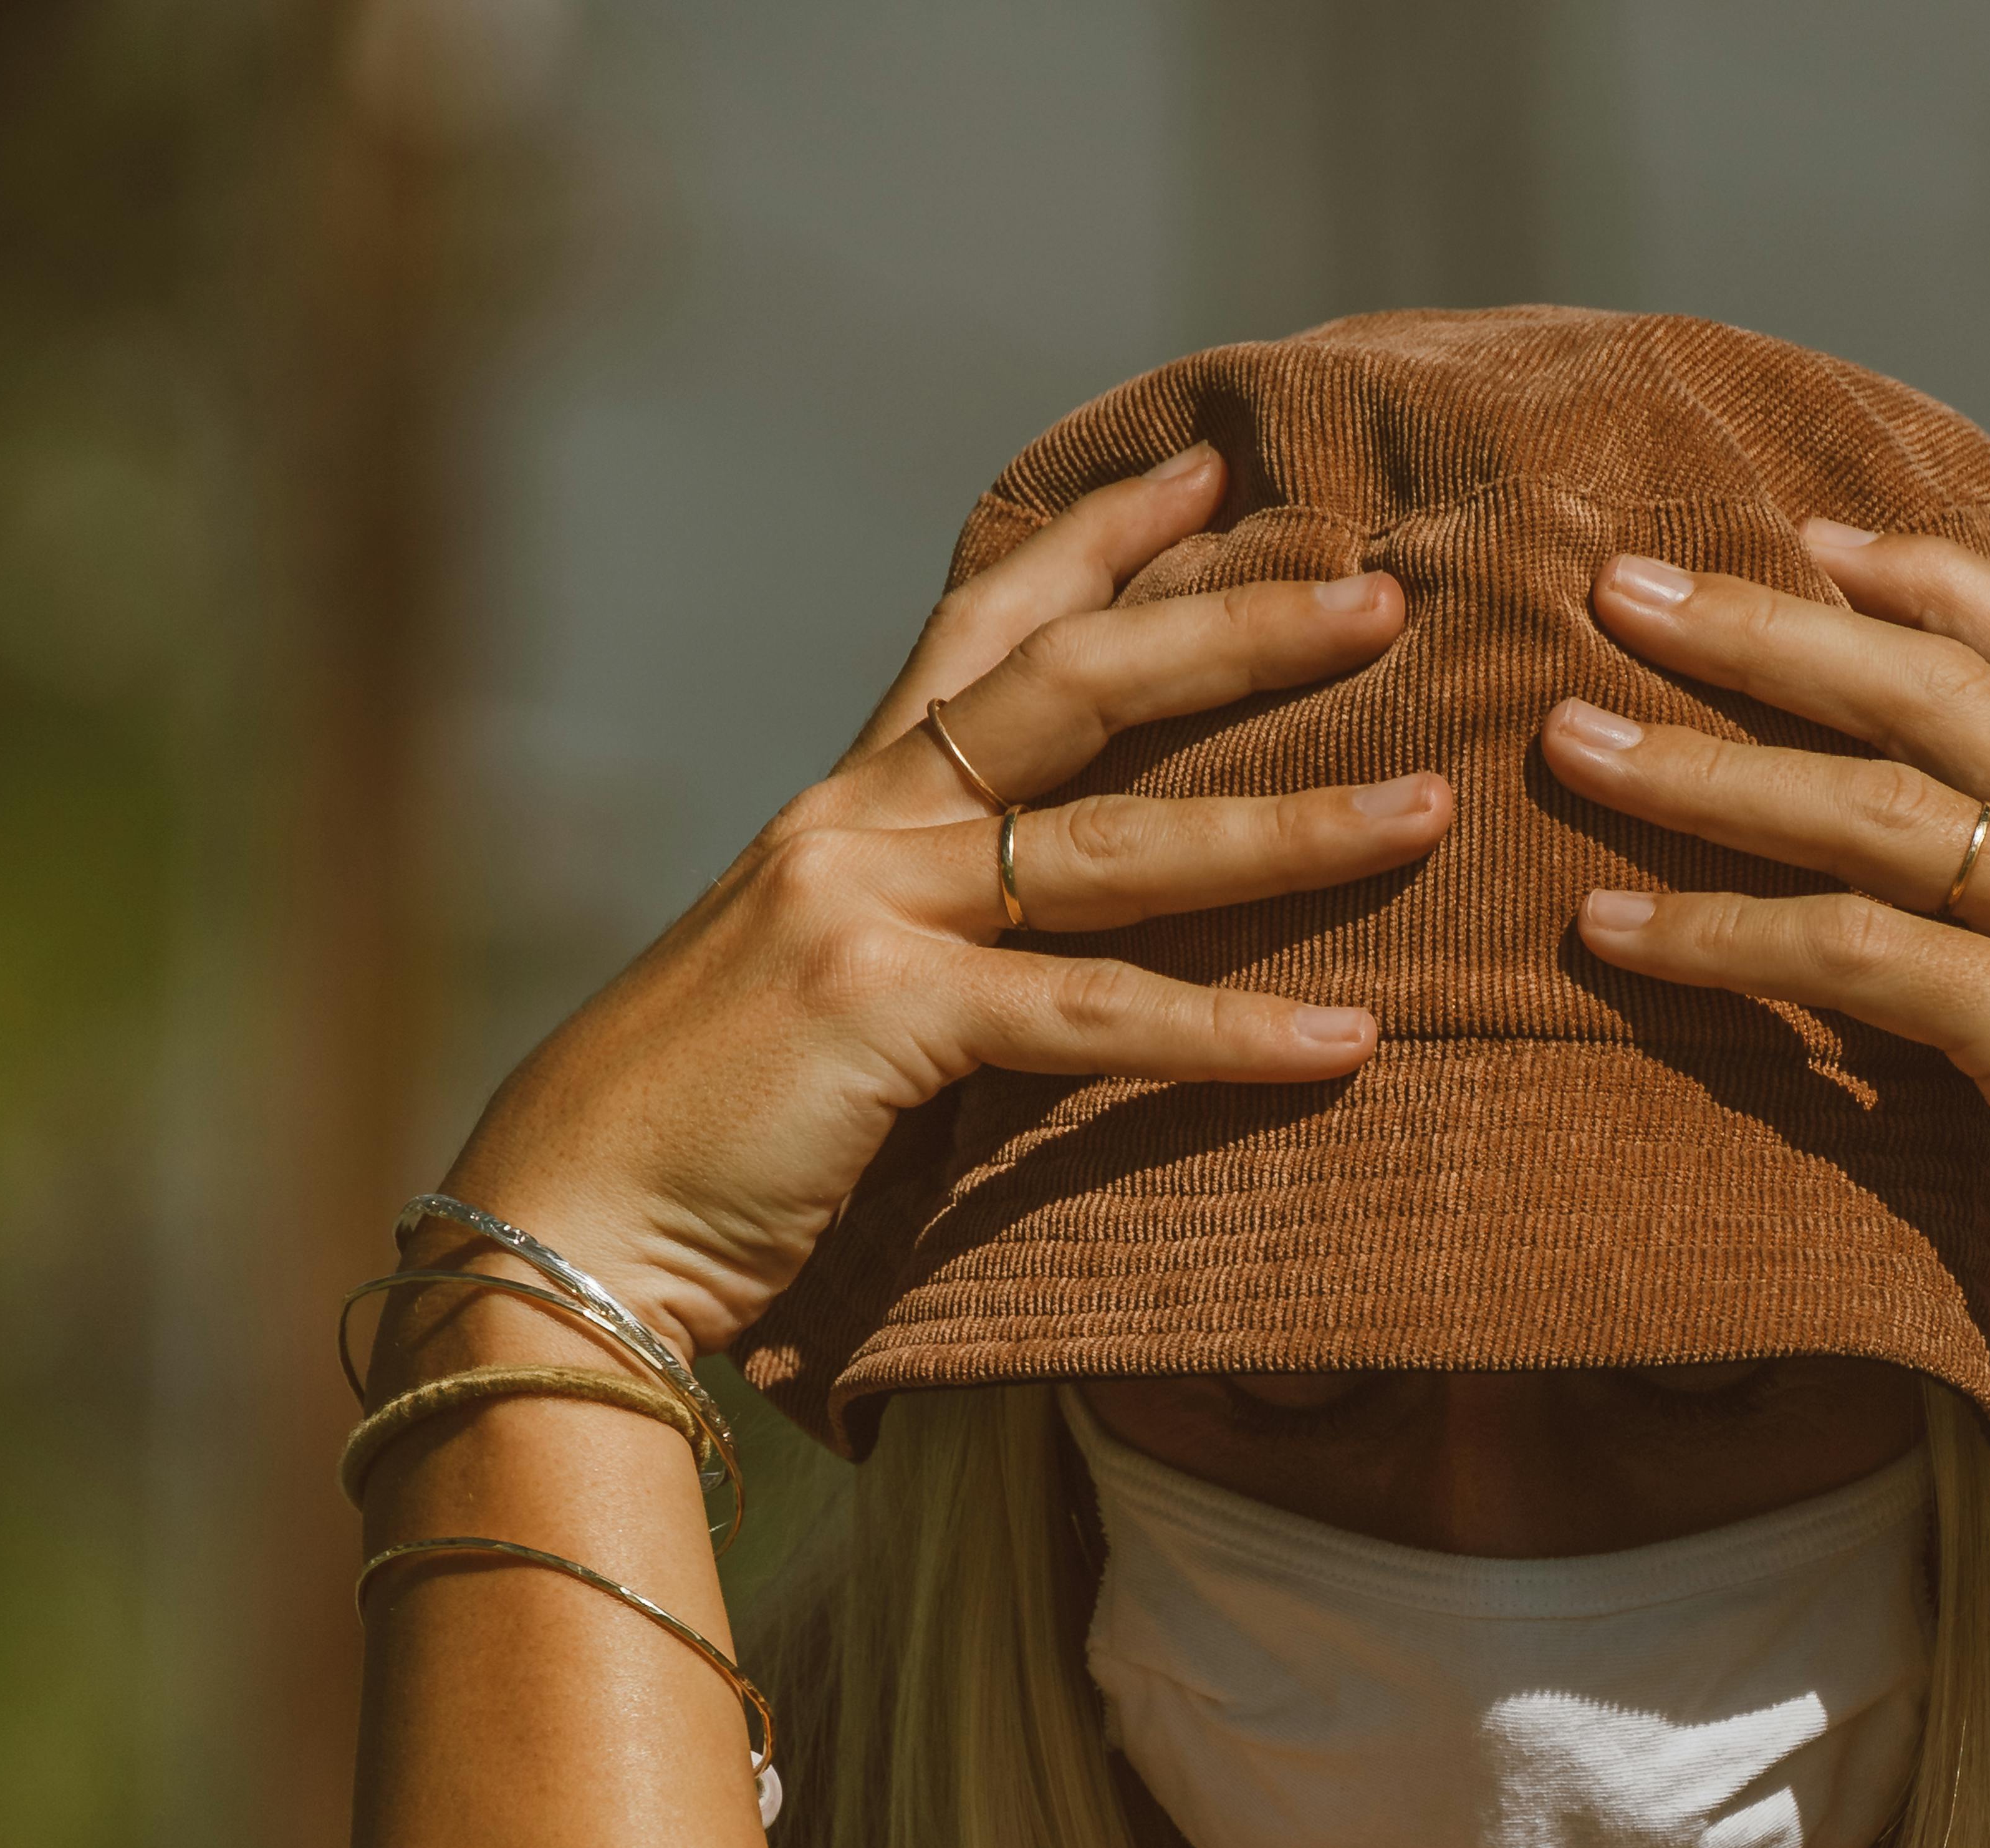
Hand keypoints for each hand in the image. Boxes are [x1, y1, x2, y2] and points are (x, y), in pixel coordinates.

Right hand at [435, 443, 1455, 1358]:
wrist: (565, 1227)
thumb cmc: (694, 1135)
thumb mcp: (812, 993)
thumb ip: (913, 938)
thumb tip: (1021, 939)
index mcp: (841, 808)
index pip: (982, 629)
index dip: (1096, 541)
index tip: (1208, 478)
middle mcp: (854, 825)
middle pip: (1074, 683)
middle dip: (1233, 628)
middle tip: (1378, 595)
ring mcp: (864, 910)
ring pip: (1117, 844)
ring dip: (1288, 826)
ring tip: (1424, 809)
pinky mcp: (883, 1018)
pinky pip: (1093, 1016)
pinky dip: (1227, 1034)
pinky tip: (1340, 1042)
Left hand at [1549, 529, 1989, 1471]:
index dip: (1927, 583)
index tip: (1808, 535)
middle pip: (1936, 693)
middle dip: (1768, 627)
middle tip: (1622, 586)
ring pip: (1872, 806)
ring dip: (1701, 769)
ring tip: (1570, 743)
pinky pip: (1852, 952)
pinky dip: (1719, 933)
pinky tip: (1616, 931)